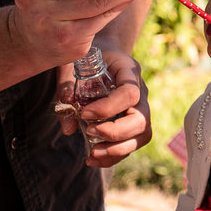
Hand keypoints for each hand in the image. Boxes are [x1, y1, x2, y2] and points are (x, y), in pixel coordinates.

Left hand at [80, 49, 152, 166]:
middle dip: (115, 132)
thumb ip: (67, 89)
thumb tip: (69, 127)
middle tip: (89, 131)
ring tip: (92, 153)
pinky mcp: (134, 121)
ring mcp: (141, 106)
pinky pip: (133, 142)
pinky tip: (93, 157)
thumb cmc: (86, 57)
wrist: (104, 52)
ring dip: (117, 149)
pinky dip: (114, 155)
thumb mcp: (72, 65)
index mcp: (128, 69)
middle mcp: (141, 89)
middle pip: (141, 118)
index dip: (108, 108)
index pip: (130, 93)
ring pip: (143, 134)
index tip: (84, 113)